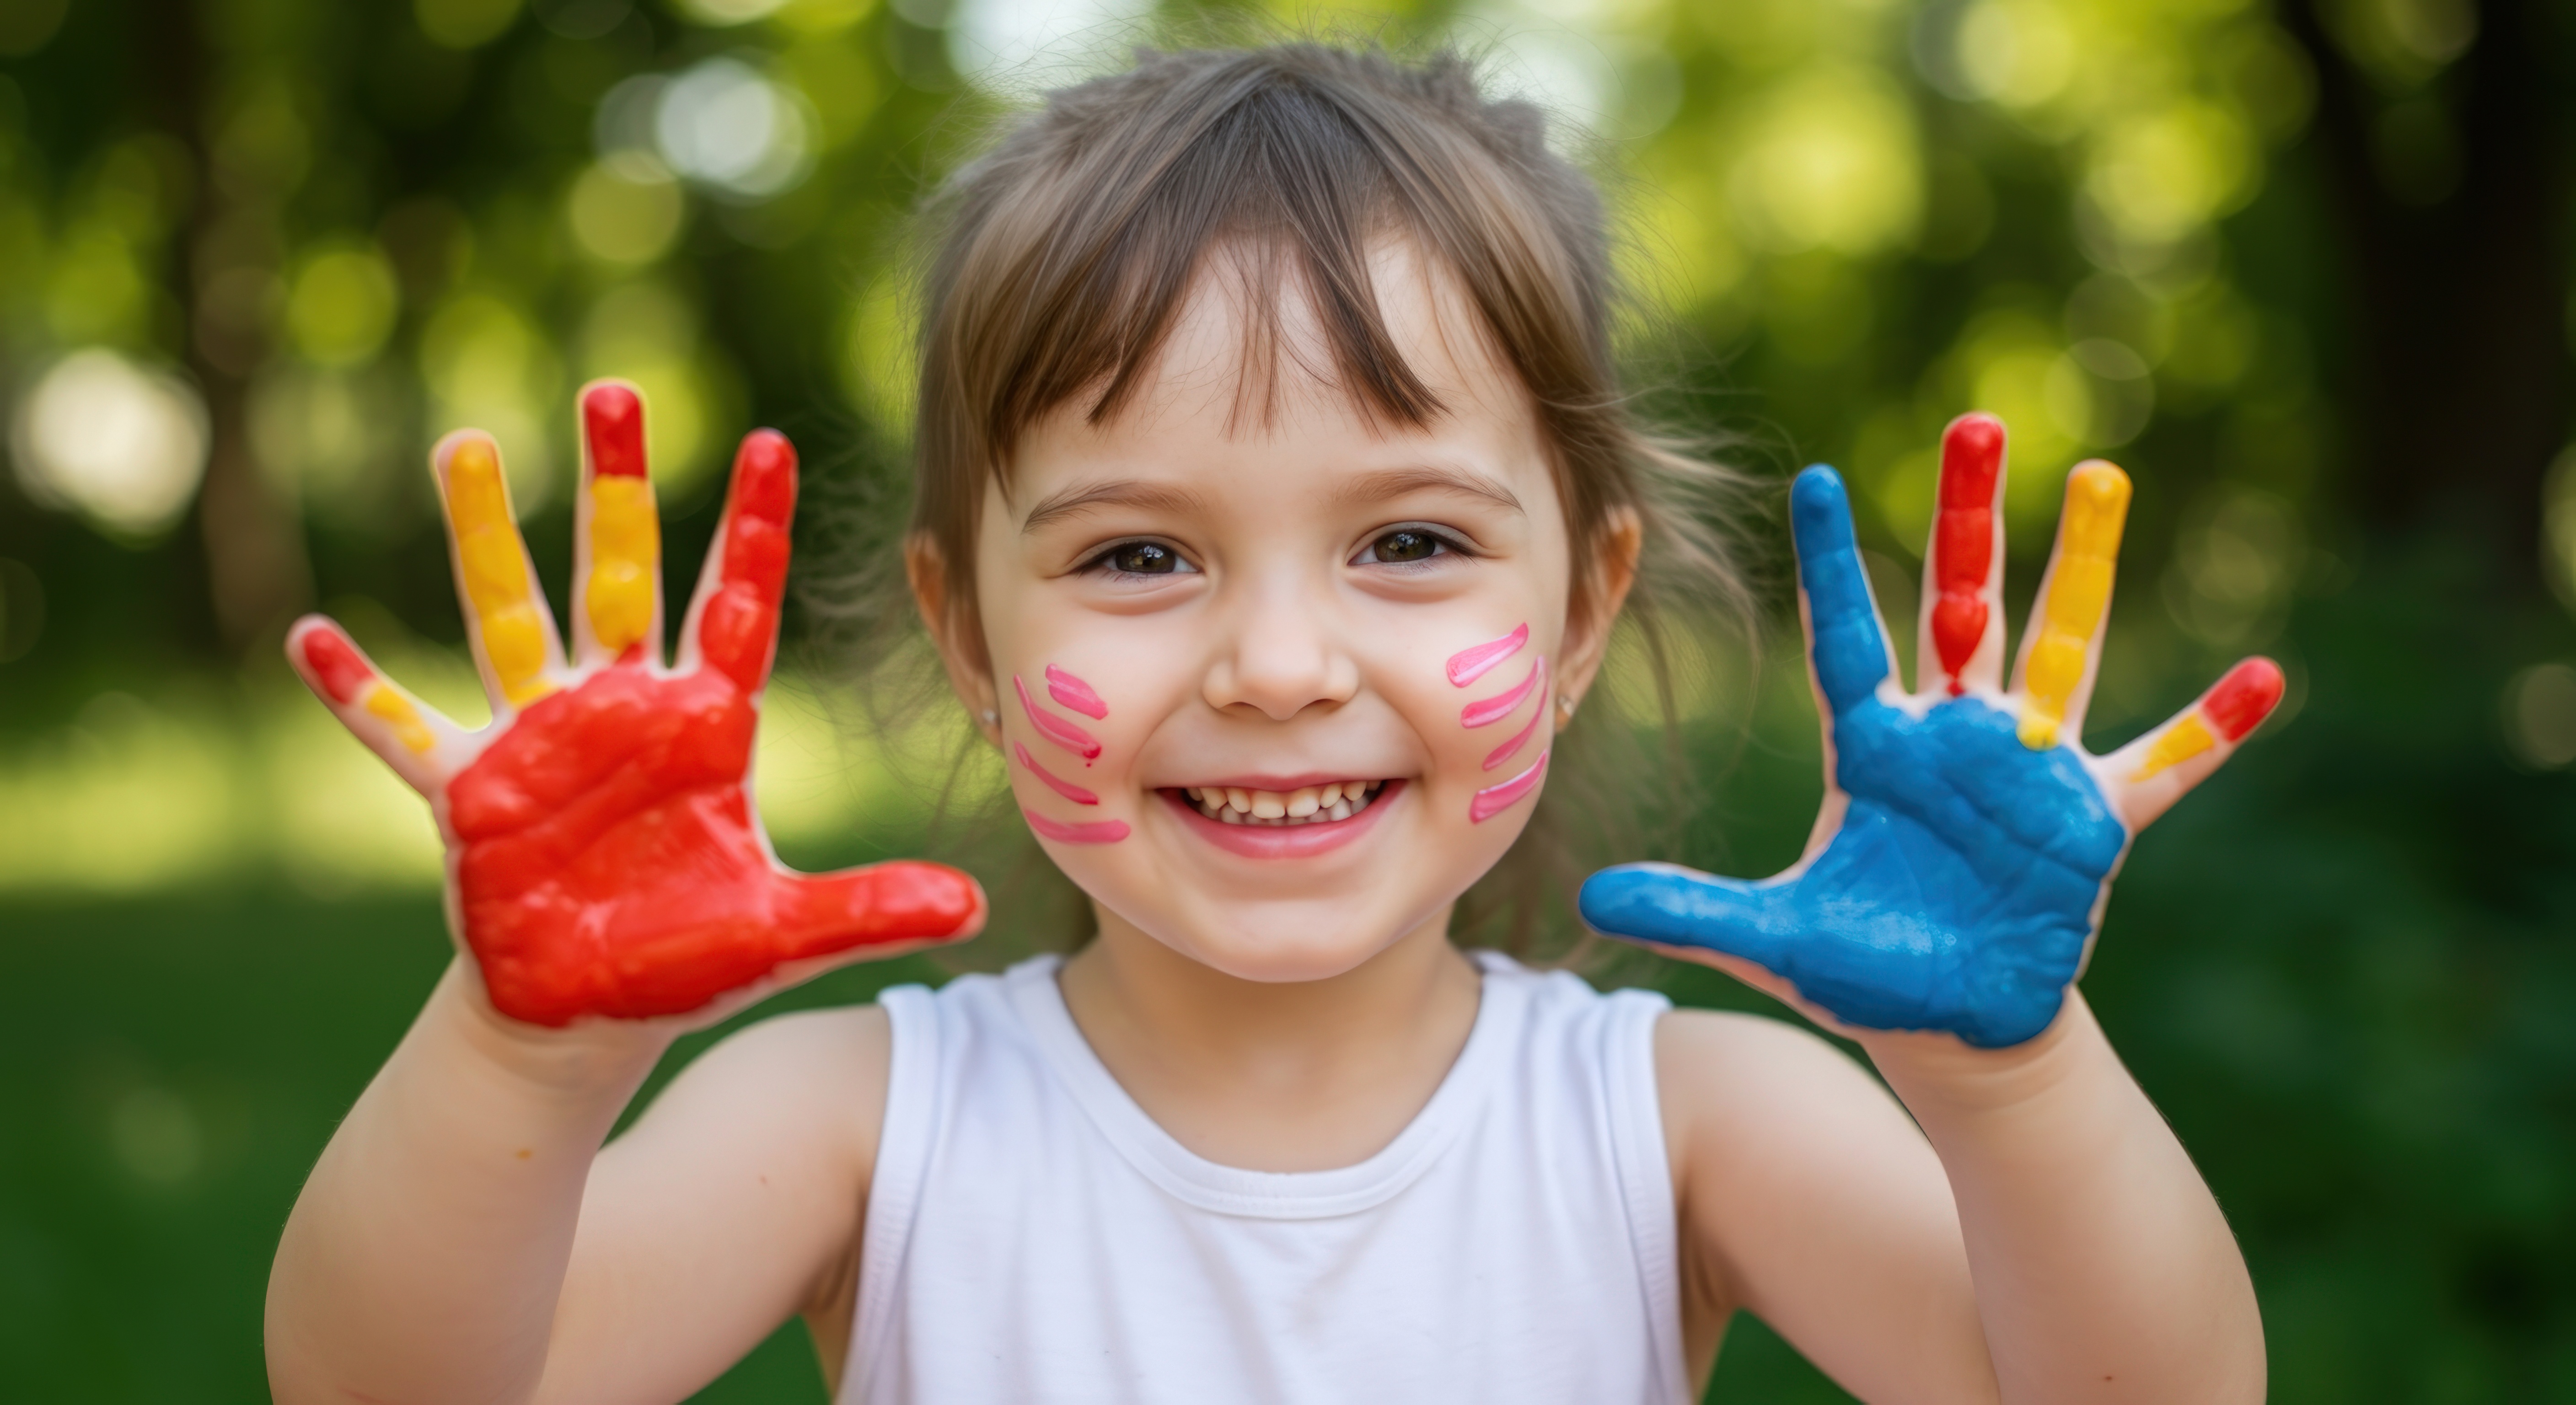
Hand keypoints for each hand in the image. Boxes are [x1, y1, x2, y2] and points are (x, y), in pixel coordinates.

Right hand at [286, 382, 984, 1027]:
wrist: (588, 1017)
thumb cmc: (683, 965)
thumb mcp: (782, 935)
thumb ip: (871, 909)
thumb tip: (975, 907)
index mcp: (701, 729)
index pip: (736, 605)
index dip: (752, 526)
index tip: (771, 438)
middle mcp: (618, 710)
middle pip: (617, 573)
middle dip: (615, 485)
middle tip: (612, 389)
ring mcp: (536, 740)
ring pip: (507, 613)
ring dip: (486, 535)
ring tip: (469, 447)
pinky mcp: (468, 793)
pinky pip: (404, 729)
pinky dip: (357, 688)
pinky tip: (311, 634)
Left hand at [1580, 414, 2281, 1047]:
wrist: (1950, 1025)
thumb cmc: (1867, 973)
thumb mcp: (1772, 938)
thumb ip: (1689, 910)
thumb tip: (1588, 901)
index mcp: (1875, 748)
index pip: (1845, 633)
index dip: (1832, 561)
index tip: (1815, 476)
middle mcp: (1954, 735)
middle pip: (1962, 603)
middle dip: (1968, 518)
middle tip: (1974, 424)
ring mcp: (2030, 769)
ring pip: (2060, 645)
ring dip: (2080, 567)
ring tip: (2101, 479)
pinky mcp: (2091, 821)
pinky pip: (2161, 763)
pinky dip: (2211, 726)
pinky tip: (2263, 674)